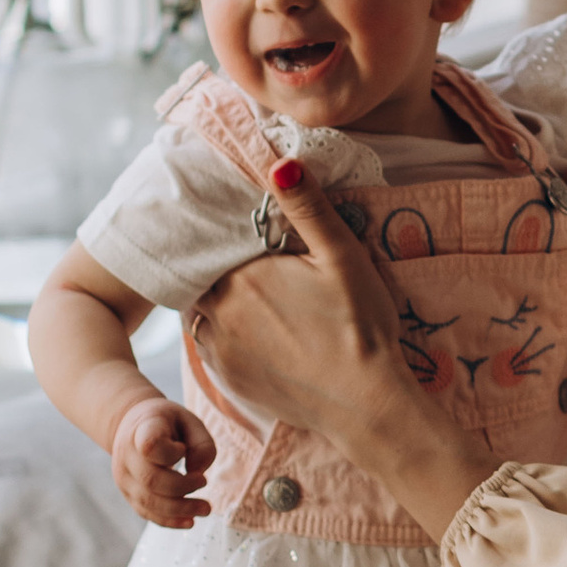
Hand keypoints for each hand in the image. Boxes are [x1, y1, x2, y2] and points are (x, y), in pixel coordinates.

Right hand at [110, 392, 216, 527]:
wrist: (133, 427)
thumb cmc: (166, 424)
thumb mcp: (189, 421)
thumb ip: (202, 444)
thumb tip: (197, 472)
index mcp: (142, 430)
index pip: (150, 446)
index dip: (170, 453)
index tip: (182, 448)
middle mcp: (127, 455)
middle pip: (151, 480)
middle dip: (183, 488)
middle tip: (205, 482)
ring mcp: (124, 477)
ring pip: (148, 502)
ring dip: (180, 509)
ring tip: (205, 509)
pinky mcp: (128, 494)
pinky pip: (146, 513)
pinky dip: (169, 520)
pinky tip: (189, 521)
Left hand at [188, 162, 479, 541]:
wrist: (363, 404)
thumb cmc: (360, 326)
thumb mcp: (343, 257)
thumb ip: (308, 208)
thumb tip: (279, 163)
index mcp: (241, 274)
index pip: (215, 242)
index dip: (229, 236)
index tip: (251, 236)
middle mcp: (217, 310)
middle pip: (205, 275)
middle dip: (223, 266)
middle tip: (255, 265)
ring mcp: (218, 348)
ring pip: (202, 309)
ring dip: (219, 300)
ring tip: (253, 297)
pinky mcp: (227, 379)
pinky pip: (210, 344)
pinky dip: (223, 333)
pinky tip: (256, 332)